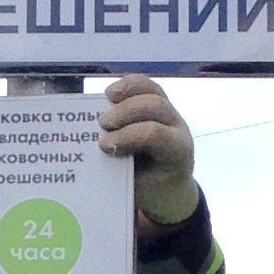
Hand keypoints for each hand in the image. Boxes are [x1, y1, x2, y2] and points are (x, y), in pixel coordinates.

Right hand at [98, 75, 198, 231]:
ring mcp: (172, 114)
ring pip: (153, 92)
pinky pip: (148, 87)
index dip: (126, 136)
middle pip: (155, 106)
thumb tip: (94, 151)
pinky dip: (129, 85)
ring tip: (106, 98)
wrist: (170, 186)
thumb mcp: (136, 187)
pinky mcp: (162, 105)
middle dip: (125, 112)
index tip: (104, 146)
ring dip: (126, 93)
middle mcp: (179, 128)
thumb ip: (120, 168)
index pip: (154, 134)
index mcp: (177, 152)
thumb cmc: (150, 189)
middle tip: (102, 124)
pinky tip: (111, 92)